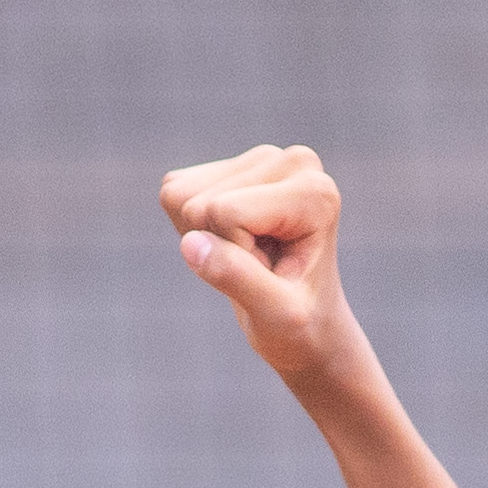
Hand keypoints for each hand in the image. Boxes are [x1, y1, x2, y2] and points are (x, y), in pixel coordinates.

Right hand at [161, 144, 359, 388]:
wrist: (310, 327)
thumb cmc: (302, 327)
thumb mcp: (276, 316)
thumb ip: (237, 278)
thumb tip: (191, 244)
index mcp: (314, 190)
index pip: (226, 212)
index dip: (238, 256)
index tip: (274, 274)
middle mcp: (289, 161)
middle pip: (201, 204)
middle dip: (222, 247)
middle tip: (262, 268)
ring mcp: (259, 159)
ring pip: (180, 197)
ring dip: (207, 239)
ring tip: (253, 256)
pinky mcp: (229, 168)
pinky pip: (173, 194)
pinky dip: (193, 231)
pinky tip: (234, 243)